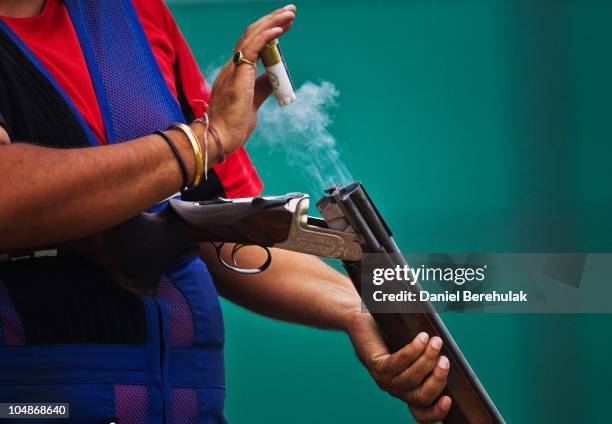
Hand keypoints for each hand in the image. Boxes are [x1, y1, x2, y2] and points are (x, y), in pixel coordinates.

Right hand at [207, 5, 295, 155]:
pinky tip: (279, 29)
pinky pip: (252, 48)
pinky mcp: (238, 74)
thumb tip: (273, 79)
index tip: (283, 26)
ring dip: (272, 22)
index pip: (251, 44)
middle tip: (289, 12)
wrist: (220, 137)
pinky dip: (267, 36)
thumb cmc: (233, 126)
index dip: (268, 32)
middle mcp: (232, 66)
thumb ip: (262, 88)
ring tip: (289, 14)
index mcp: (235, 73)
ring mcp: (233, 69)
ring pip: (252, 36)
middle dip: (272, 21)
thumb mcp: (253, 103)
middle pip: (252, 35)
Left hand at [346, 312, 451, 422]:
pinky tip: (422, 338)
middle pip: (421, 397)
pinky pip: (397, 362)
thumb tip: (449, 356)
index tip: (449, 399)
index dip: (436, 412)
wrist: (364, 322)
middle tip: (445, 359)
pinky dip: (413, 351)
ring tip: (435, 341)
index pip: (421, 413)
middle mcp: (395, 389)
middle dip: (437, 380)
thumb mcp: (416, 350)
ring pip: (411, 379)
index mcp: (407, 390)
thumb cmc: (392, 335)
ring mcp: (384, 379)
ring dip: (427, 359)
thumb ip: (430, 357)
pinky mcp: (376, 365)